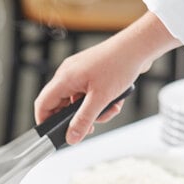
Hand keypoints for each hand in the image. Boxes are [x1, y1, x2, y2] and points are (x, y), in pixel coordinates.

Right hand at [33, 12, 180, 144]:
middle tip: (89, 126)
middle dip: (76, 118)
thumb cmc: (120, 63)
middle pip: (61, 106)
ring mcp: (79, 73)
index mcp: (65, 78)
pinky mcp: (91, 74)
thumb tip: (71, 138)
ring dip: (92, 112)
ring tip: (108, 110)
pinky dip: (99, 102)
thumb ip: (83, 121)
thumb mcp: (100, 98)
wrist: (140, 45)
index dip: (45, 121)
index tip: (54, 134)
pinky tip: (113, 102)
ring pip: (77, 103)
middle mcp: (68, 74)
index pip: (43, 104)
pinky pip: (88, 95)